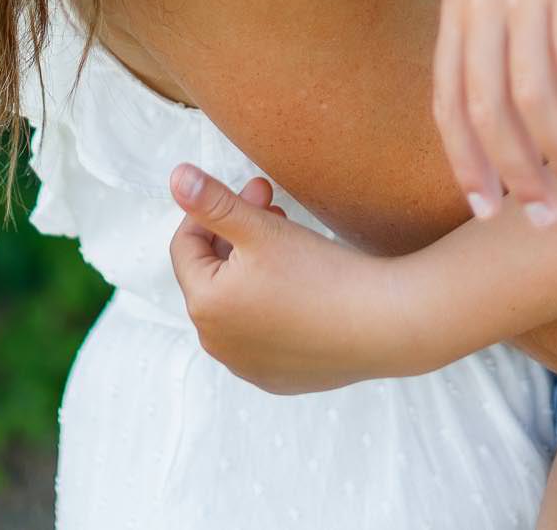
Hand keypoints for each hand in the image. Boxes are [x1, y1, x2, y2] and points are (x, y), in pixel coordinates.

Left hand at [169, 165, 411, 392]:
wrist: (380, 324)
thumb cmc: (319, 273)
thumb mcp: (260, 227)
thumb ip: (212, 201)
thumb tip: (176, 178)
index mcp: (205, 306)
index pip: (186, 246)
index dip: (214, 211)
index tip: (255, 192)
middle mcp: (217, 344)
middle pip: (211, 274)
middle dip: (236, 236)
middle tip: (276, 208)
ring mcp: (247, 366)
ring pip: (234, 303)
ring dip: (251, 268)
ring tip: (290, 243)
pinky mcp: (277, 377)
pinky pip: (259, 333)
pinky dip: (270, 303)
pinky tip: (302, 285)